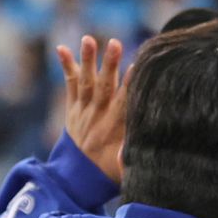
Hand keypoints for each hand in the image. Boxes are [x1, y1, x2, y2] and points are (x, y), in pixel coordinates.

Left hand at [57, 35, 125, 183]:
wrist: (77, 179)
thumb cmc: (110, 173)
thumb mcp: (126, 168)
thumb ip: (135, 154)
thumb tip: (156, 147)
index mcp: (116, 129)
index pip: (126, 103)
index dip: (133, 84)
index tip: (139, 66)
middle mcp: (99, 117)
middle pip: (106, 87)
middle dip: (111, 65)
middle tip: (115, 43)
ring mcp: (84, 111)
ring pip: (86, 82)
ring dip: (88, 59)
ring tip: (89, 38)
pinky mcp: (73, 109)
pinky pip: (70, 85)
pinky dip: (66, 66)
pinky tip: (62, 48)